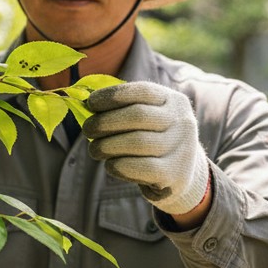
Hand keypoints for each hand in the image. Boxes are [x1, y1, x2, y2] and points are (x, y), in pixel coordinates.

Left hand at [83, 81, 209, 214]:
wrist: (183, 176)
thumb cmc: (154, 141)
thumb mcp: (148, 119)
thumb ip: (123, 108)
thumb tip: (84, 100)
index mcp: (174, 101)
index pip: (142, 91)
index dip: (112, 95)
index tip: (90, 103)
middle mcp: (183, 122)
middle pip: (138, 115)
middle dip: (105, 122)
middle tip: (87, 129)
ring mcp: (182, 148)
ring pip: (138, 142)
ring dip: (107, 145)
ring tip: (94, 150)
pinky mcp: (176, 175)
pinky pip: (141, 167)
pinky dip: (118, 165)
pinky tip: (110, 165)